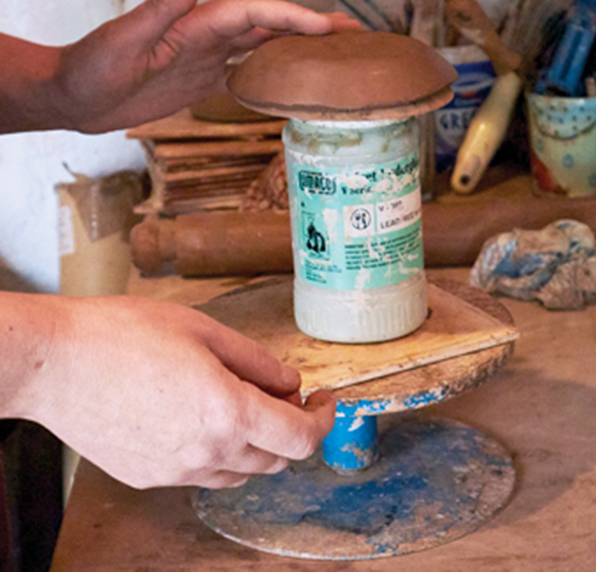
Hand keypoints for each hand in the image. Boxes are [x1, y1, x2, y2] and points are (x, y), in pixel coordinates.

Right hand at [18, 294, 335, 488]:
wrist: (56, 363)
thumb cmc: (125, 334)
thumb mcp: (205, 331)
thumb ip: (258, 362)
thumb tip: (291, 383)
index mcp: (228, 412)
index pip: (300, 437)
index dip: (325, 420)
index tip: (326, 402)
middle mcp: (208, 451)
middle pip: (277, 458)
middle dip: (291, 428)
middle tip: (282, 393)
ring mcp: (178, 471)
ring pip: (243, 471)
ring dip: (258, 442)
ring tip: (238, 402)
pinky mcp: (151, 477)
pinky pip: (205, 473)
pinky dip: (221, 451)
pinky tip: (201, 419)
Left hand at [51, 0, 360, 132]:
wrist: (77, 98)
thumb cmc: (90, 69)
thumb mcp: (121, 41)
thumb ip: (157, 12)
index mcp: (191, 25)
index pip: (251, 14)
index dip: (289, 18)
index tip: (326, 28)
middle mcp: (205, 38)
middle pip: (267, 26)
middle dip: (308, 27)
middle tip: (351, 33)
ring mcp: (205, 60)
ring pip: (261, 48)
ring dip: (296, 48)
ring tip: (332, 54)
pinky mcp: (200, 82)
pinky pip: (244, 74)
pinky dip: (270, 74)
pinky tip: (290, 81)